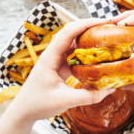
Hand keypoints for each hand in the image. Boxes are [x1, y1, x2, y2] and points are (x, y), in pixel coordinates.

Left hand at [0, 18, 114, 133]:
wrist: (24, 111)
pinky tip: (96, 54)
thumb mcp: (65, 101)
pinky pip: (74, 54)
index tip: (101, 22)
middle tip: (106, 27)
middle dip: (88, 27)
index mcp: (50, 57)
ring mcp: (56, 59)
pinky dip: (86, 51)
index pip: (67, 33)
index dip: (85, 24)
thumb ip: (88, 96)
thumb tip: (110, 89)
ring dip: (88, 38)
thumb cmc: (38, 104)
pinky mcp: (60, 65)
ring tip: (104, 37)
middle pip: (71, 33)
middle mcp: (53, 54)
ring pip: (73, 42)